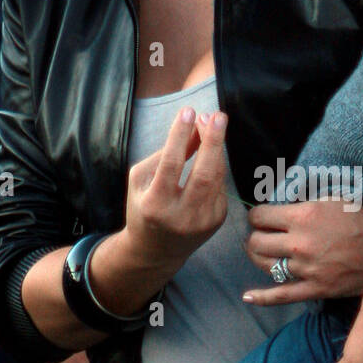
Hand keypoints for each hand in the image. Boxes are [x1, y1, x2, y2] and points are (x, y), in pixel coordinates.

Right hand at [124, 107, 228, 273]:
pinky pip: (219, 185)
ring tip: (215, 123)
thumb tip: (195, 125)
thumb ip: (166, 153)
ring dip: (217, 147)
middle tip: (216, 115)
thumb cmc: (144, 206)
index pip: (171, 165)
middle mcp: (181, 216)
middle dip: (212, 141)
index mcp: (156, 205)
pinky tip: (210, 150)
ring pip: (216, 177)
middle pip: (203, 174)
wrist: (156, 251)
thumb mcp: (143, 179)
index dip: (180, 136)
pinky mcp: (216, 220)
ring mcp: (202, 221)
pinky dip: (216, 164)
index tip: (188, 111)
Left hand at [243, 200, 362, 305]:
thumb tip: (279, 201)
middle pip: (257, 242)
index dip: (257, 216)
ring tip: (261, 252)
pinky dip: (262, 297)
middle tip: (260, 234)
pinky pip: (281, 295)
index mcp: (304, 216)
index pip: (260, 217)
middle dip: (254, 236)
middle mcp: (301, 243)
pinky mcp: (317, 288)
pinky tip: (248, 296)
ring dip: (258, 258)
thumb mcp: (333, 198)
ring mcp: (307, 269)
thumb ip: (304, 201)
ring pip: (265, 266)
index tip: (260, 217)